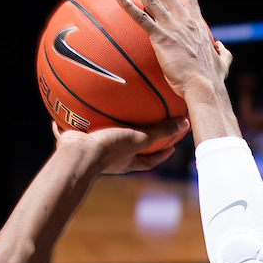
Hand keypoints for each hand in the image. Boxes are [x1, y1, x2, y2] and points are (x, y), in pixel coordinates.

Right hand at [53, 117, 189, 172]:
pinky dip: (79, 117)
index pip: (149, 161)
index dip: (161, 156)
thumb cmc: (109, 149)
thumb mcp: (139, 139)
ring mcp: (93, 150)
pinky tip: (77, 102)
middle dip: (135, 141)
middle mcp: (110, 159)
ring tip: (110, 110)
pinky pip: (79, 127)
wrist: (77, 154)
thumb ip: (160, 132)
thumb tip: (185, 123)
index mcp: (126, 161)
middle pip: (127, 150)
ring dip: (106, 127)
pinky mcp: (77, 140)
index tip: (171, 147)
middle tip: (145, 128)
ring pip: (102, 137)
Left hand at [115, 0, 230, 98]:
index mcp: (197, 27)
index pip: (192, 3)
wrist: (204, 85)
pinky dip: (128, 6)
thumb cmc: (212, 79)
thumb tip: (223, 48)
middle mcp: (184, 21)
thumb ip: (224, 53)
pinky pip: (140, 18)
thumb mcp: (224, 63)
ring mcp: (171, 27)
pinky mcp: (160, 38)